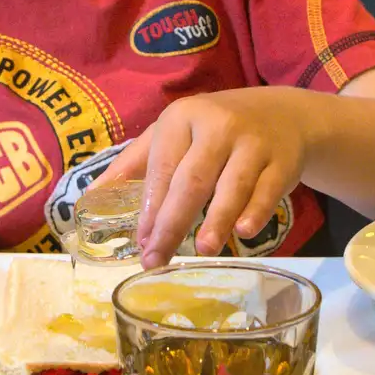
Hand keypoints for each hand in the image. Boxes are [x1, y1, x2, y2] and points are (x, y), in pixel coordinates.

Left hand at [93, 89, 306, 267]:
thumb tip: (90, 197)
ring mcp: (253, 143)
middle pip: (193, 179)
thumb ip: (134, 163)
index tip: (140, 242)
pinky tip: (244, 231)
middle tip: (158, 258)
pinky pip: (268, 190)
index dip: (150, 206)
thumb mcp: (174, 133)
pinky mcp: (282, 161)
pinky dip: (256, 211)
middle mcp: (218, 126)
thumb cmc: (215, 130)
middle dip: (173, 222)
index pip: (163, 167)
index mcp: (183, 117)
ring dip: (217, 218)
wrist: (283, 116)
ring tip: (203, 249)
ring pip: (233, 184)